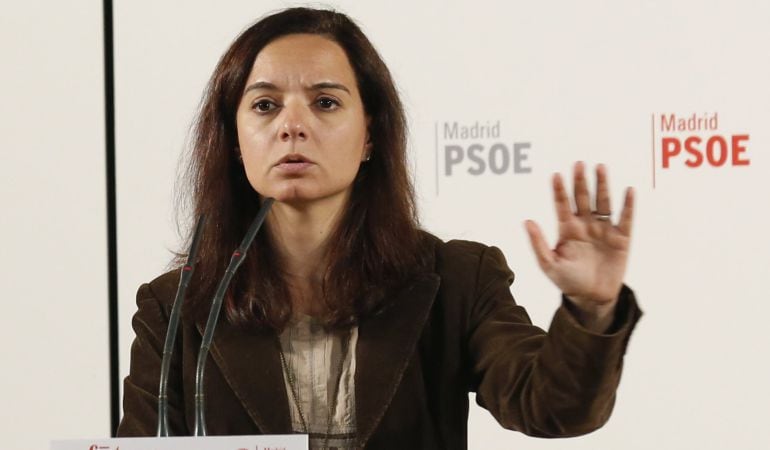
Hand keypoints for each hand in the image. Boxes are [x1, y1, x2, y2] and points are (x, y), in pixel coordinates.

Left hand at [524, 162, 633, 327]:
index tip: (556, 175)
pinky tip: (628, 191)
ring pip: (603, 202)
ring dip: (602, 186)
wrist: (591, 298)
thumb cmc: (568, 281)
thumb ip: (538, 243)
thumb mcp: (549, 264)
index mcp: (567, 229)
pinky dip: (628, 205)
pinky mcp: (621, 238)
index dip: (559, 190)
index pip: (562, 204)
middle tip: (578, 164)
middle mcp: (585, 225)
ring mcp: (603, 230)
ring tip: (600, 168)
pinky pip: (625, 218)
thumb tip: (527, 221)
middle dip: (580, 182)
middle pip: (582, 198)